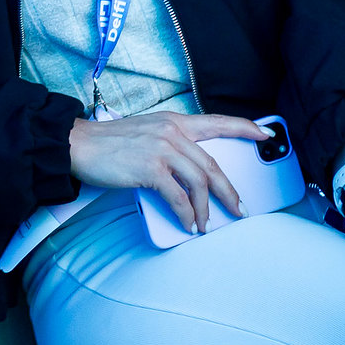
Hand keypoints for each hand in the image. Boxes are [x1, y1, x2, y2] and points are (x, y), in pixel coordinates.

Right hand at [68, 112, 270, 235]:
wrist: (78, 144)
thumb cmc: (108, 143)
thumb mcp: (146, 134)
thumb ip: (170, 146)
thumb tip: (189, 176)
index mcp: (173, 120)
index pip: (218, 121)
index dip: (245, 127)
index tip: (266, 134)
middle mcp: (171, 131)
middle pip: (212, 164)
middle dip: (230, 191)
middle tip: (239, 209)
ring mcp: (161, 148)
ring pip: (200, 182)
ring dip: (206, 208)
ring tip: (205, 224)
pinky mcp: (150, 167)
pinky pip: (178, 197)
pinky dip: (186, 214)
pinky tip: (187, 224)